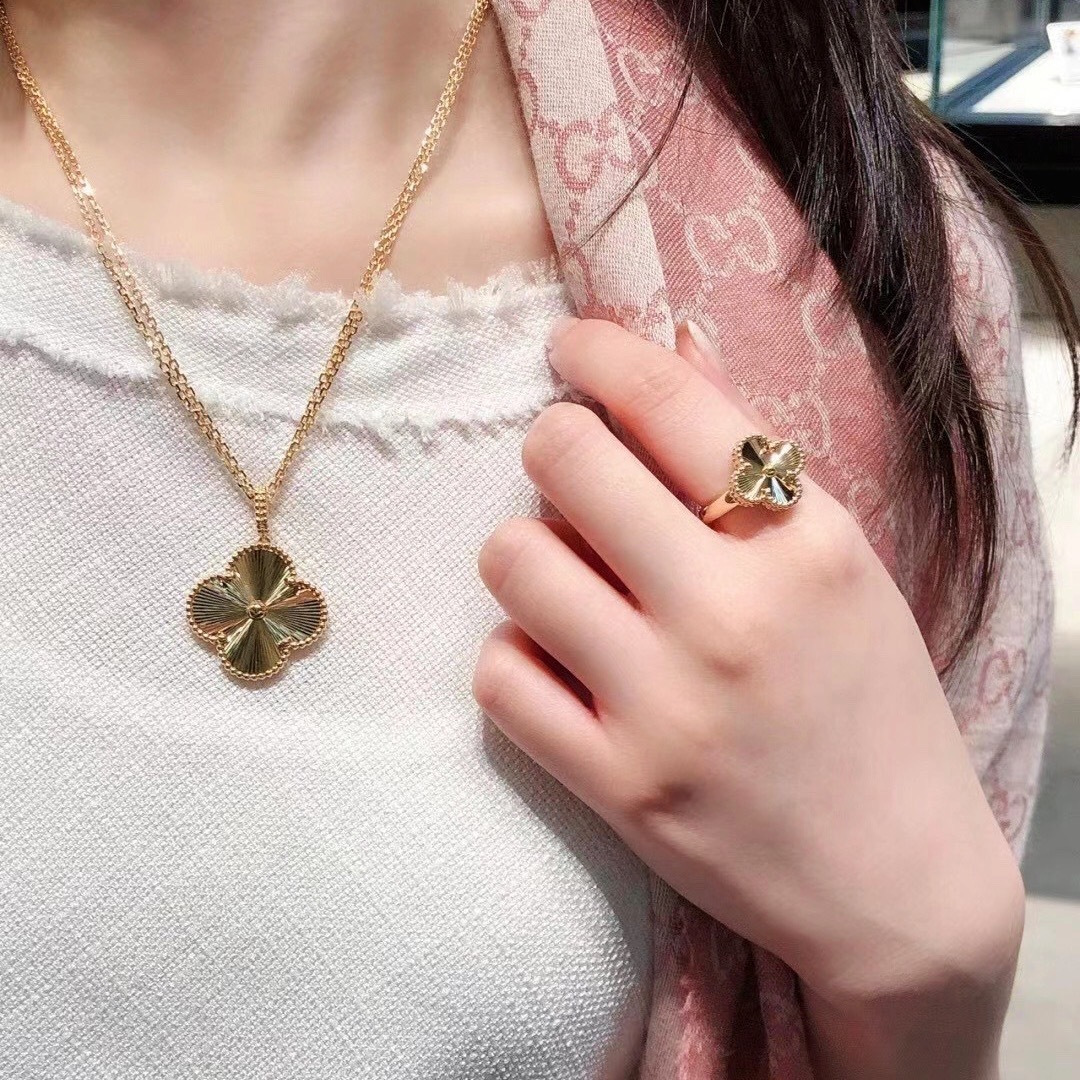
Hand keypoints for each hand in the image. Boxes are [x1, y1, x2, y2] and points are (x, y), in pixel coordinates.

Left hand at [473, 317, 1023, 1071]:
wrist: (897, 883)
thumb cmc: (873, 708)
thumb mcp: (843, 567)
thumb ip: (754, 456)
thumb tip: (675, 341)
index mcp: (805, 545)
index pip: (669, 400)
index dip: (597, 354)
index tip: (570, 348)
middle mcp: (730, 616)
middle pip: (564, 459)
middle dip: (554, 444)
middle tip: (572, 467)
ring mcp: (666, 707)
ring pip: (513, 559)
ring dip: (528, 551)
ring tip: (571, 575)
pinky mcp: (616, 785)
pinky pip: (500, 673)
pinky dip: (518, 653)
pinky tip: (560, 661)